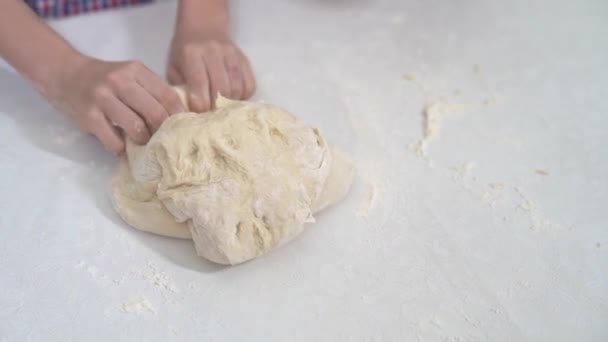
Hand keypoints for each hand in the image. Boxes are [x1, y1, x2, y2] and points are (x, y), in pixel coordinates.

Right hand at [49, 56, 185, 153]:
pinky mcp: (89, 116)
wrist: (65, 74)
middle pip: (155, 113)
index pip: (167, 95)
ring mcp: (103, 98)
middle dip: (162, 130)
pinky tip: (121, 146)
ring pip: (136, 127)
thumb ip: (151, 90)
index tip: (182, 126)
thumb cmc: (105, 79)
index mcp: (135, 71)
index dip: (178, 114)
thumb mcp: (130, 75)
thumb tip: (178, 115)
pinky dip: (121, 148)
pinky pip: (113, 140)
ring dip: (143, 139)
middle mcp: (120, 82)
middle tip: (163, 137)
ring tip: (142, 140)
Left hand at [167, 29, 255, 111]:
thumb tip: (188, 114)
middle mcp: (213, 52)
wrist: (204, 28)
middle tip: (211, 115)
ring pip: (237, 88)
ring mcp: (232, 55)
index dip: (200, 104)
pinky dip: (243, 97)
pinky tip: (233, 99)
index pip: (199, 83)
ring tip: (222, 107)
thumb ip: (179, 89)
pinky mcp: (245, 60)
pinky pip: (250, 85)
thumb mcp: (174, 68)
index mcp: (192, 53)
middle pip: (221, 88)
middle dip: (216, 107)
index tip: (199, 114)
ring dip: (230, 103)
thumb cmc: (184, 52)